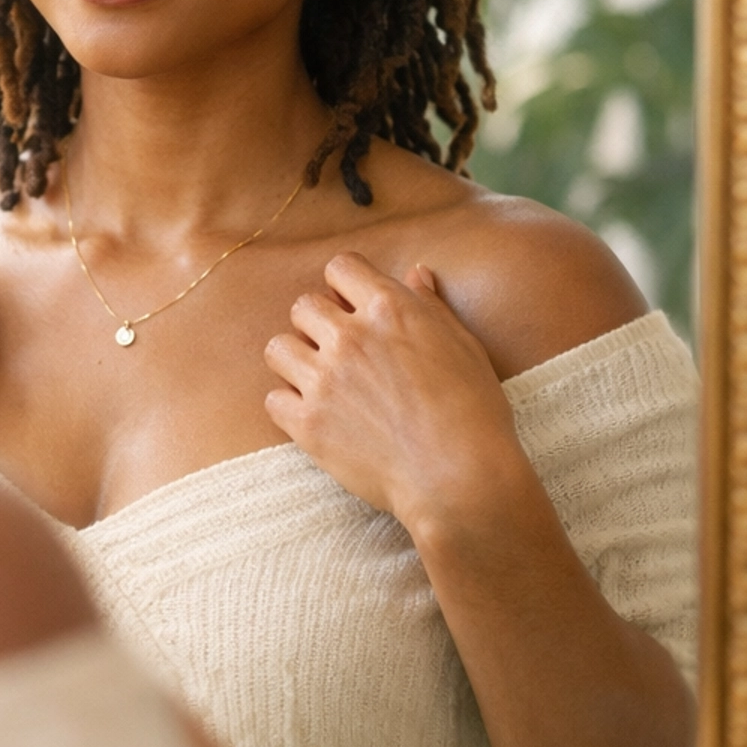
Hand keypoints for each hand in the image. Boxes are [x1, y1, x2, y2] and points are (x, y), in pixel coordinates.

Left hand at [263, 252, 526, 541]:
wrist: (459, 479)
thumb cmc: (474, 413)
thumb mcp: (464, 347)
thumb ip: (431, 306)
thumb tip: (415, 272)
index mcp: (390, 310)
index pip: (341, 267)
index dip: (345, 285)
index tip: (354, 307)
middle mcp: (350, 338)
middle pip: (303, 306)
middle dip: (319, 323)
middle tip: (340, 350)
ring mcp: (325, 381)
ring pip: (278, 348)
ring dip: (296, 360)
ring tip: (320, 381)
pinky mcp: (309, 424)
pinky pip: (273, 399)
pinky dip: (289, 406)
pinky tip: (315, 415)